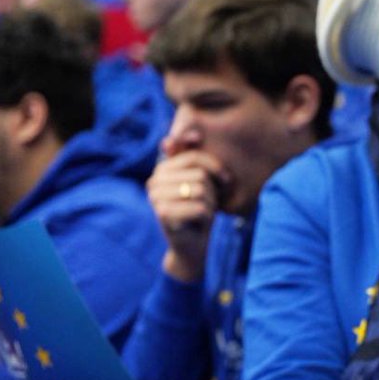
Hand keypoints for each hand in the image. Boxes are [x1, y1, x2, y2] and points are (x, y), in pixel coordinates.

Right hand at [146, 150, 228, 281]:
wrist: (191, 246)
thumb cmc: (199, 210)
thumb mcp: (201, 182)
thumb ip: (195, 158)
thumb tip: (193, 133)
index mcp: (162, 169)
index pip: (195, 156)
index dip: (215, 168)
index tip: (224, 180)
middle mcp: (153, 181)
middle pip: (200, 175)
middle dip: (212, 192)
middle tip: (206, 204)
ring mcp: (156, 198)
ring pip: (201, 191)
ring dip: (210, 204)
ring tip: (200, 212)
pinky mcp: (163, 215)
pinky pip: (201, 208)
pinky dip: (207, 217)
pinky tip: (198, 223)